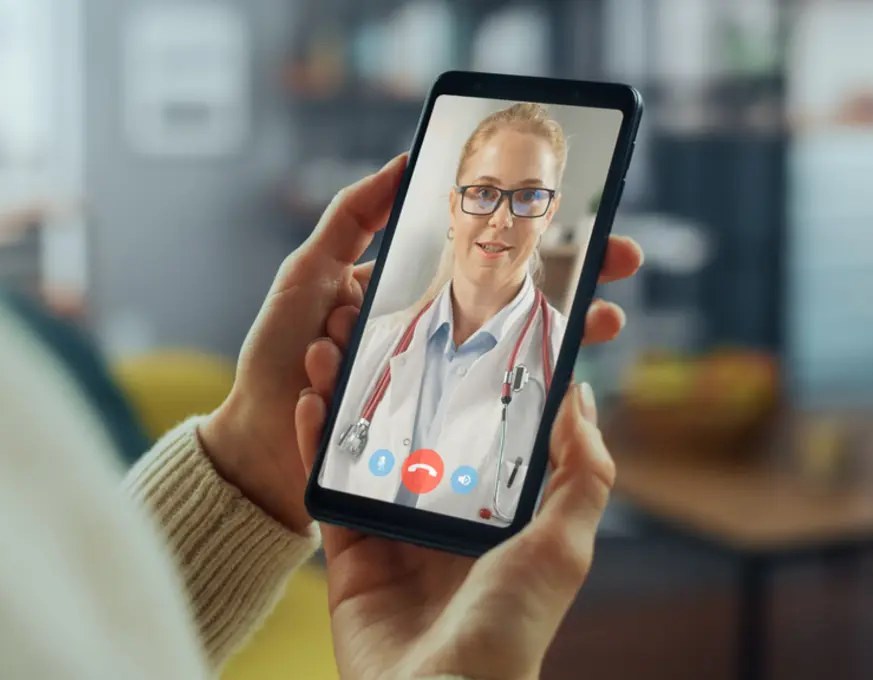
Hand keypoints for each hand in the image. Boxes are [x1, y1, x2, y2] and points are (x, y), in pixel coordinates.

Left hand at [201, 155, 641, 532]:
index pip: (486, 260)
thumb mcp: (309, 273)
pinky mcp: (436, 427)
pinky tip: (558, 380)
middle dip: (571, 291)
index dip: (539, 245)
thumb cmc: (278, 355)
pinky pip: (485, 409)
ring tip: (600, 326)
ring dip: (561, 338)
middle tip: (618, 280)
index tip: (590, 231)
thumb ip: (352, 218)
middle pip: (515, 306)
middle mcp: (431, 334)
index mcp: (409, 294)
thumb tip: (403, 161)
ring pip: (514, 356)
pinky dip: (521, 395)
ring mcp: (437, 381)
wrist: (255, 444)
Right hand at [297, 349, 614, 678]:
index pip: (479, 430)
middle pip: (416, 432)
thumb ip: (581, 473)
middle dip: (397, 381)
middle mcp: (444, 516)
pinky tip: (310, 400)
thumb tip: (580, 398)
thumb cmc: (509, 628)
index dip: (464, 381)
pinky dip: (316, 443)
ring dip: (350, 398)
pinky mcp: (350, 552)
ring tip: (336, 349)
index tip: (451, 329)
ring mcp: (394, 532)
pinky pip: (328, 488)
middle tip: (379, 330)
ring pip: (367, 449)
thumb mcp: (562, 546)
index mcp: (497, 512)